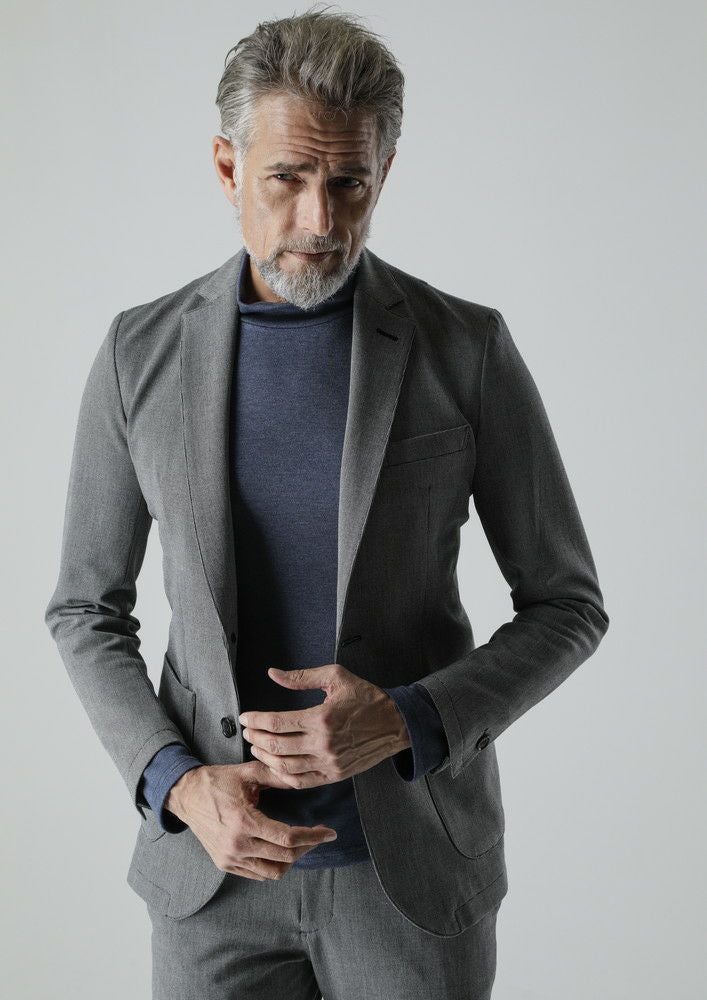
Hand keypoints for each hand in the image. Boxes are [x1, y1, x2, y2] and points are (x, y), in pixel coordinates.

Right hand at [165, 760, 338, 881]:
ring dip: (292, 860)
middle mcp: (237, 845)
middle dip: (307, 847)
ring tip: (301, 844)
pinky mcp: (225, 864)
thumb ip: (276, 776)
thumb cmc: (216, 781)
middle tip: (318, 835)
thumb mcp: (247, 773)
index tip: (329, 832)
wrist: (185, 795)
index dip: (313, 837)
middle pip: (284, 858)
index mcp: (244, 822)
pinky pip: (257, 874)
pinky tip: (280, 849)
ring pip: (272, 872)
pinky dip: (274, 865)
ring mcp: (230, 858)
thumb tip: (303, 778)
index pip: (288, 839)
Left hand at [238, 663, 410, 788]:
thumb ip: (301, 677)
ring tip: (257, 746)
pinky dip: (283, 776)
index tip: (245, 717)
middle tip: (247, 731)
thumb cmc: (366, 697)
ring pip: (286, 767)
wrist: (396, 723)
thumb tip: (273, 674)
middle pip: (276, 746)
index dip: (255, 720)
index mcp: (322, 717)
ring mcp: (329, 763)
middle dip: (255, 738)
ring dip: (266, 757)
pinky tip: (275, 765)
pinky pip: (301, 782)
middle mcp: (323, 744)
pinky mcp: (335, 775)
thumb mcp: (336, 677)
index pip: (276, 722)